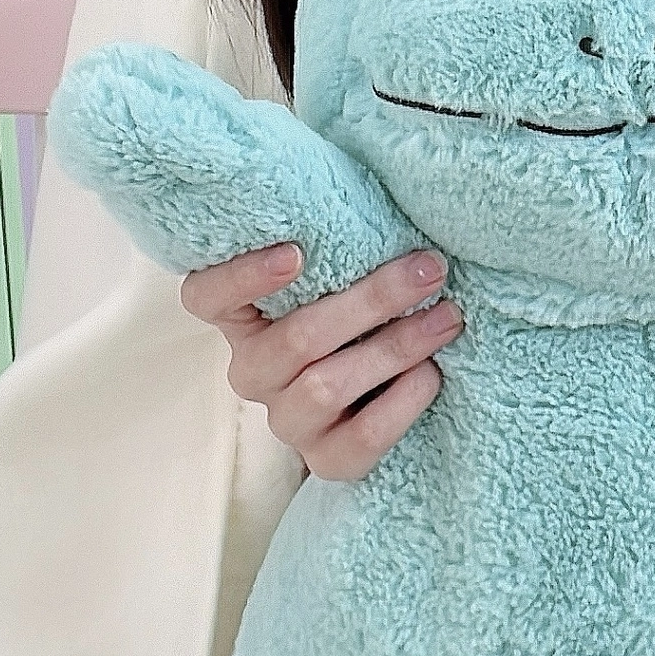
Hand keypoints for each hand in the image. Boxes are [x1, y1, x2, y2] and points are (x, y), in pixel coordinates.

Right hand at [180, 245, 462, 479]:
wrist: (381, 392)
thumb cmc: (358, 308)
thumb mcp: (339, 274)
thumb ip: (339, 244)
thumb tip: (386, 196)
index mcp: (242, 318)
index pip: (206, 296)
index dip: (242, 276)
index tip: (297, 251)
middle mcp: (253, 371)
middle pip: (296, 339)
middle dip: (372, 300)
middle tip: (429, 270)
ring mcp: (287, 420)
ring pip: (327, 386)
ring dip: (396, 347)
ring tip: (447, 318)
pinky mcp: (326, 459)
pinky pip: (360, 438)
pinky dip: (401, 403)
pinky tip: (432, 373)